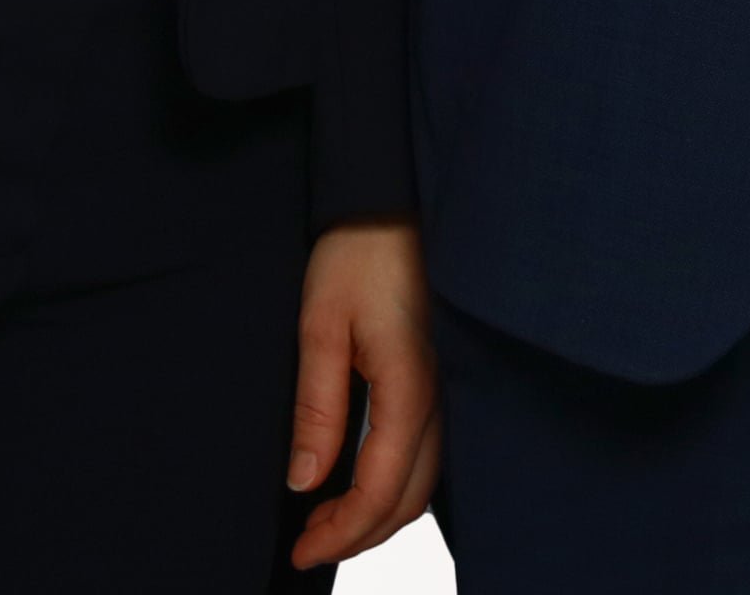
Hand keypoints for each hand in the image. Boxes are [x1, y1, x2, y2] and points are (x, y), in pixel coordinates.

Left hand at [286, 216, 439, 566]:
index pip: (381, 489)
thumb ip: (316, 409)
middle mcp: (440, 394)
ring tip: (326, 519)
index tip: (301, 551)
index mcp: (410, 385)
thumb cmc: (360, 250)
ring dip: (379, 512)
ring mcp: (448, 387)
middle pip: (410, 497)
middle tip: (308, 543)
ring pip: (425, 480)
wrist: (395, 198)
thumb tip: (305, 481)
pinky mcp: (443, 376)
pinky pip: (429, 451)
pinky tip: (361, 479)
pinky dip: (397, 484)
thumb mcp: (321, 326)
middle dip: (360, 534)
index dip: (342, 533)